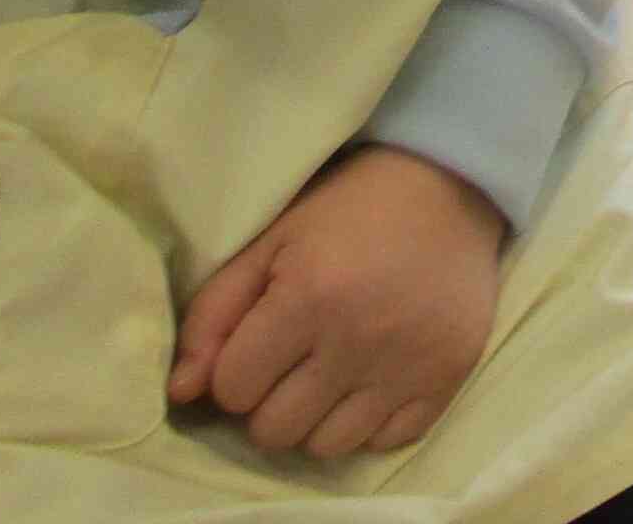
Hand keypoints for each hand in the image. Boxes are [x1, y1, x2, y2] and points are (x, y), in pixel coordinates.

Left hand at [169, 145, 505, 460]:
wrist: (451, 185)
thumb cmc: (350, 208)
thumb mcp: (272, 242)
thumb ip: (215, 313)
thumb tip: (181, 392)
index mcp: (307, 297)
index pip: (233, 389)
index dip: (235, 369)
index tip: (258, 342)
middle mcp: (358, 339)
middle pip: (274, 430)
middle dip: (269, 400)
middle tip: (292, 360)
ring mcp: (407, 365)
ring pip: (326, 447)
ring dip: (316, 417)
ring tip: (330, 372)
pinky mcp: (448, 378)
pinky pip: (385, 443)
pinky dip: (369, 422)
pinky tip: (372, 378)